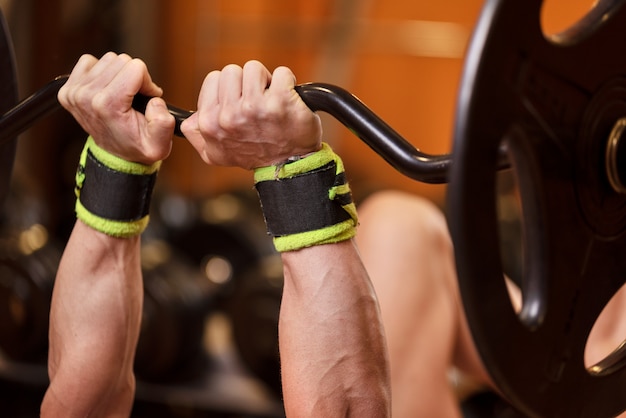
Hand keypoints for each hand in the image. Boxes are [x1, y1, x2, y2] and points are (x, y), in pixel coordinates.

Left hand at [58, 52, 174, 164]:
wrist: (117, 156)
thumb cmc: (138, 147)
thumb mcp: (159, 144)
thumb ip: (163, 123)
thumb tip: (154, 100)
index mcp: (107, 105)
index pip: (135, 68)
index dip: (147, 82)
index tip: (146, 98)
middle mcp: (86, 96)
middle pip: (121, 61)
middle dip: (133, 76)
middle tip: (135, 97)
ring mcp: (74, 91)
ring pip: (107, 59)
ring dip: (119, 74)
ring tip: (122, 94)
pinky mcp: (68, 88)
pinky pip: (89, 62)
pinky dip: (102, 72)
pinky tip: (107, 89)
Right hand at [181, 60, 321, 168]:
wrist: (289, 165)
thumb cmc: (254, 155)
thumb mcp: (216, 153)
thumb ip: (196, 134)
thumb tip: (190, 117)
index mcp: (210, 123)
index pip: (214, 79)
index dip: (230, 88)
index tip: (240, 102)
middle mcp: (229, 116)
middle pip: (232, 71)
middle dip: (246, 83)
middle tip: (257, 101)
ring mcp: (255, 107)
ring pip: (254, 68)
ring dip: (266, 81)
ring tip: (271, 100)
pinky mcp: (281, 101)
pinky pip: (282, 73)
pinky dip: (288, 82)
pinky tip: (288, 100)